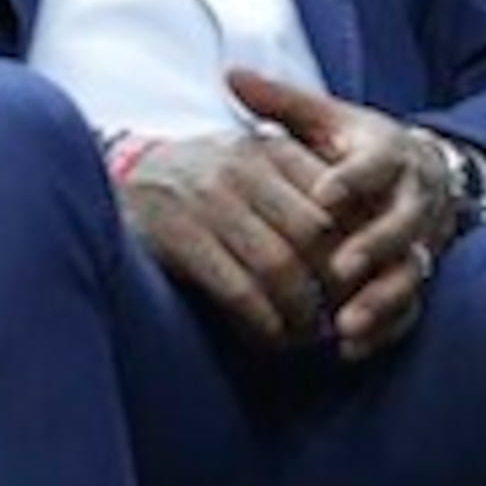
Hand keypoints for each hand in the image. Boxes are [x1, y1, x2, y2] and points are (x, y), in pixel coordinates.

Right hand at [115, 124, 343, 347]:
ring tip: (306, 335)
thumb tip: (363, 231)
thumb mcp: (250, 158)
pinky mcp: (178, 236)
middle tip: (342, 316)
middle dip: (334, 285)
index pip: (334, 199)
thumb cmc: (204, 178)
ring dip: (301, 313)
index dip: (356, 247)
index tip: (362, 281)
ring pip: (279, 267)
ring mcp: (207, 200)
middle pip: (314, 236)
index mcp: (267, 147)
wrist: (123, 174)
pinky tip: (268, 338)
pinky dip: (262, 323)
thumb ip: (299, 180)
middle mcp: (240, 167)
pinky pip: (238, 290)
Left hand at [230, 67, 455, 359]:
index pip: (377, 164)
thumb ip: (280, 102)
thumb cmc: (354, 146)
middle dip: (373, 247)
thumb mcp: (324, 118)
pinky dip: (384, 329)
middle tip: (337, 269)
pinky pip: (410, 308)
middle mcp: (413, 198)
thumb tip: (229, 73)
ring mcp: (422, 241)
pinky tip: (350, 349)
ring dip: (380, 299)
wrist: (418, 174)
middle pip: (403, 224)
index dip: (354, 179)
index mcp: (389, 154)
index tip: (324, 196)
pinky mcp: (419, 274)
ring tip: (344, 324)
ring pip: (410, 273)